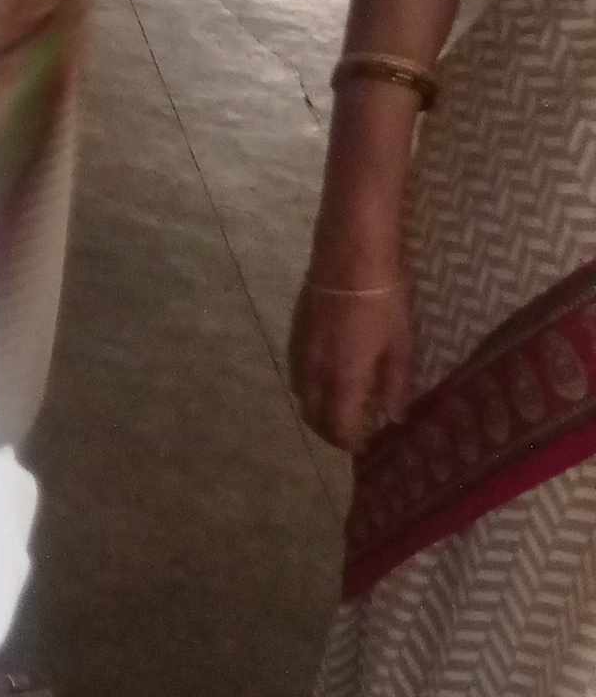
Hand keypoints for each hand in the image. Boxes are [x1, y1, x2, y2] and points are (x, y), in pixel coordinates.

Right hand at [290, 265, 413, 448]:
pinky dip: (309, 385)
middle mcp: (316, 370)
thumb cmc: (385, 298)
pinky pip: (297, 371)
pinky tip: (326, 374)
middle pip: (312, 415)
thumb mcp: (401, 344)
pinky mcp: (296, 330)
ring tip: (339, 405)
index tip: (364, 446)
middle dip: (329, 430)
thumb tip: (393, 417)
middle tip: (350, 431)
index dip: (350, 441)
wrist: (351, 251)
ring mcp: (301, 349)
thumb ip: (396, 384)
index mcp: (345, 377)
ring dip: (317, 407)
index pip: (339, 425)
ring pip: (301, 393)